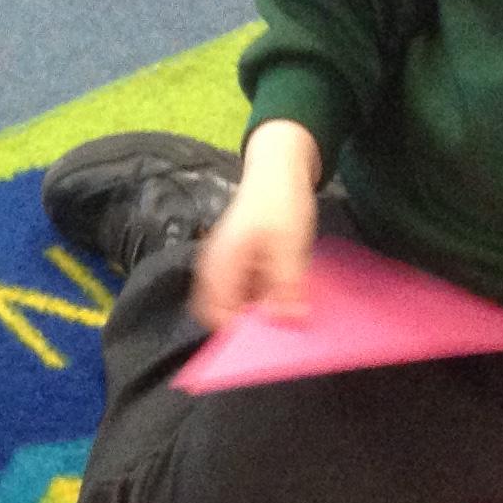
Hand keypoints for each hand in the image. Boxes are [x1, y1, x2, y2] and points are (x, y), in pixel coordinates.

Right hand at [190, 122, 319, 329]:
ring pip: (234, 303)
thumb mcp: (289, 244)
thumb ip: (286, 285)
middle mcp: (213, 269)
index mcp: (219, 266)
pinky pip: (242, 290)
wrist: (277, 167)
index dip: (241, 332)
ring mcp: (222, 266)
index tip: (271, 335)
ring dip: (257, 308)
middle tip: (279, 321)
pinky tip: (282, 288)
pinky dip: (260, 295)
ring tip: (285, 302)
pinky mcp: (234, 262)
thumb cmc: (279, 201)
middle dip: (248, 322)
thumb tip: (288, 321)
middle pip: (221, 313)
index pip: (217, 316)